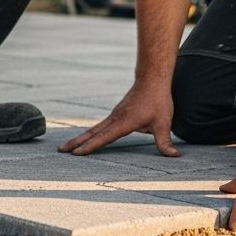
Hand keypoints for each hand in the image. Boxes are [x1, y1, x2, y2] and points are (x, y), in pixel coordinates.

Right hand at [59, 83, 179, 156]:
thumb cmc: (157, 100)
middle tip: (60, 150)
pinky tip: (87, 137)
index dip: (90, 146)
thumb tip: (174, 157)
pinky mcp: (117, 113)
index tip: (76, 153)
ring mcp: (114, 115)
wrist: (152, 79)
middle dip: (76, 142)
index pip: (103, 137)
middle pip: (92, 132)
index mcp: (123, 122)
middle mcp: (115, 118)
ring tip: (67, 146)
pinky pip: (100, 125)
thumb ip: (165, 142)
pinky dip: (91, 133)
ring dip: (81, 137)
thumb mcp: (163, 123)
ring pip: (94, 128)